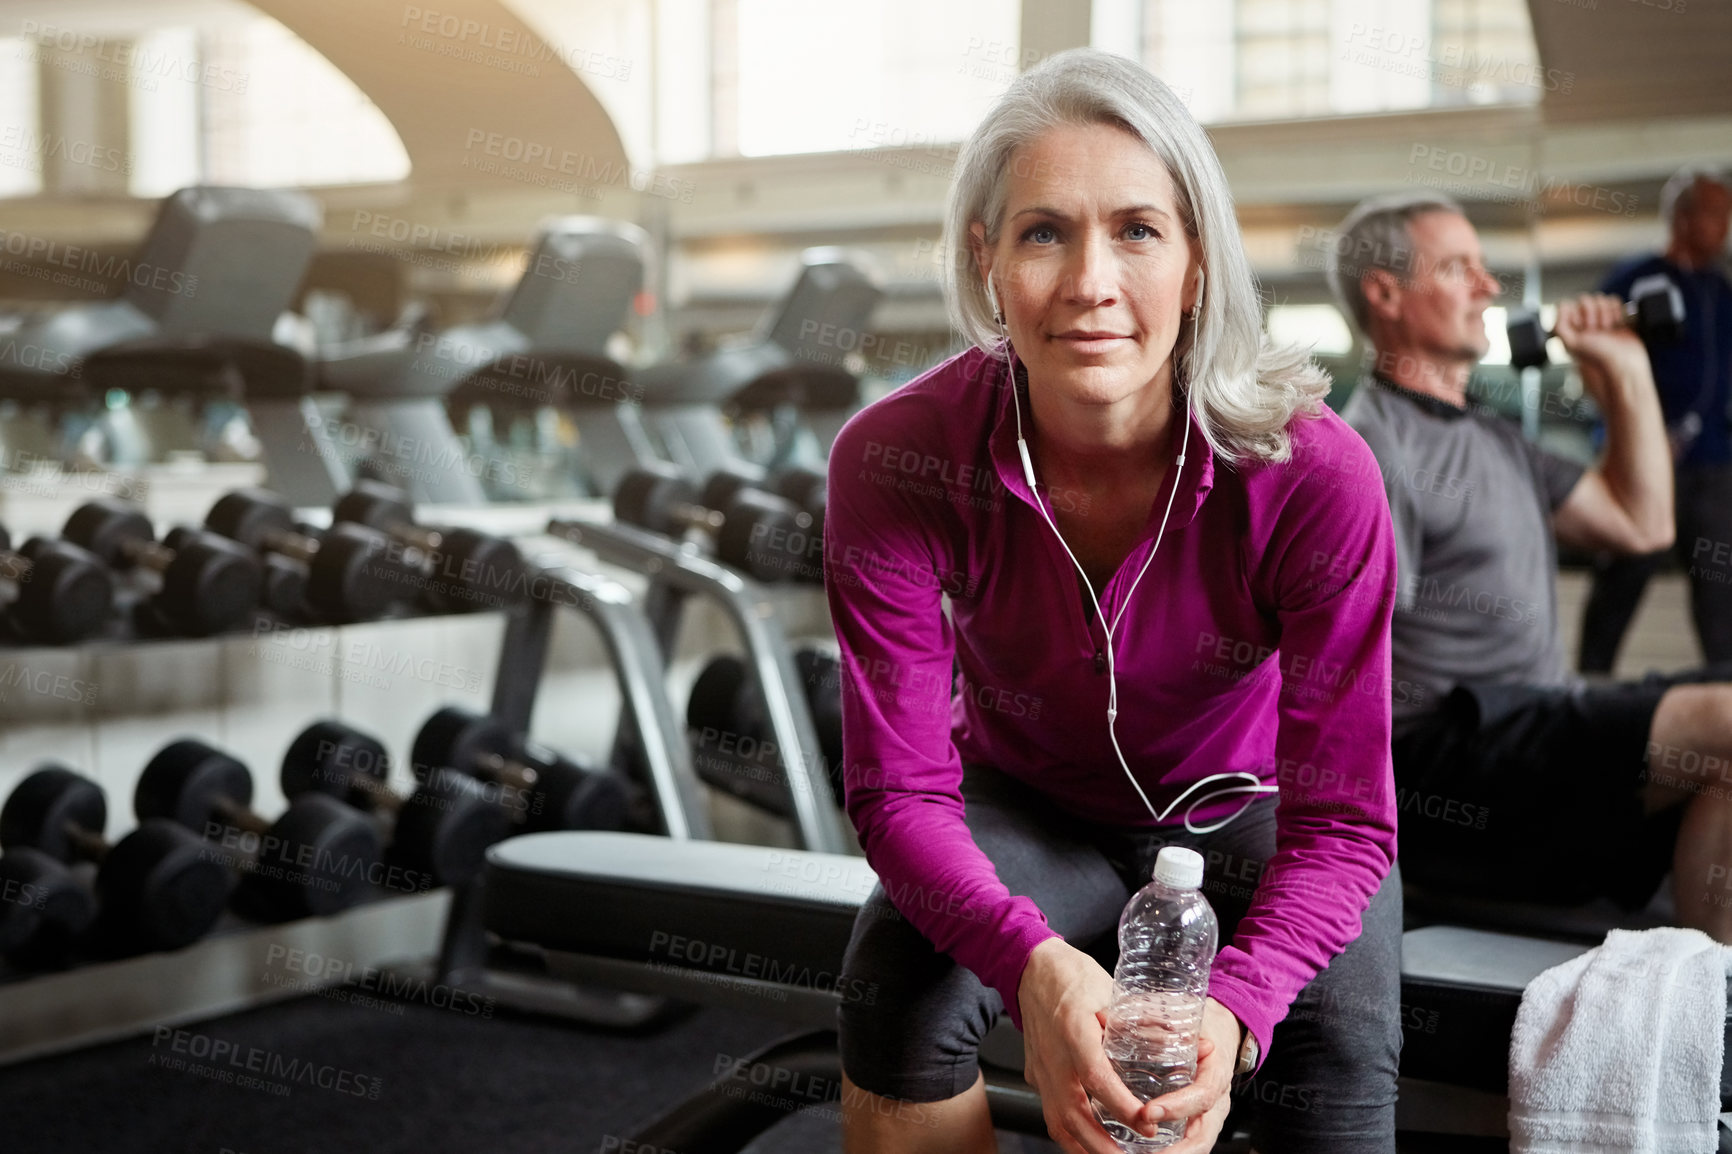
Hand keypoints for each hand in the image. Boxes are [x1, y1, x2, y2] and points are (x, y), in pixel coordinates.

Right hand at [1018, 937, 1152, 1153]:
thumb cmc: (1071, 975)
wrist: (1031, 967)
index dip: (1121, 1105)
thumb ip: (1141, 1022)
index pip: (1096, 1077)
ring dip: (1084, 1146)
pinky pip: (1050, 1113)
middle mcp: (1053, 1057)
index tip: (1146, 1124)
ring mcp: (1040, 1069)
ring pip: (1057, 1120)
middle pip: (1073, 1113)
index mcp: (1073, 1031)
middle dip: (1102, 1144)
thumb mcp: (1110, 991)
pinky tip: (1088, 1143)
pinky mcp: (1036, 1074)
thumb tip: (1179, 1041)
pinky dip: (1070, 1135)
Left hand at [1142, 997, 1239, 1152]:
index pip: (1203, 1096)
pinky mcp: (1197, 1124)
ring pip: (1195, 1147)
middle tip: (1141, 1152)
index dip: (1177, 1107)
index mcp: (1216, 1073)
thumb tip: (1107, 1017)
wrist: (1222, 1033)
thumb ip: (1153, 1019)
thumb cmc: (1201, 1025)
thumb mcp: (1184, 1018)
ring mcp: (1209, 1117)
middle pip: (1201, 1137)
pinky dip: (1166, 1153)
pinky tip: (1137, 1153)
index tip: (1148, 1113)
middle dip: (1172, 1150)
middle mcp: (1216, 1101)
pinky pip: (1185, 1146)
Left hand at [1552, 293, 1656, 404]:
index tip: (1585, 328)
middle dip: (1594, 315)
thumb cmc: (1599, 357)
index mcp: (1572, 329)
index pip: (1571, 305)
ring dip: (1607, 314)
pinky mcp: (1617, 317)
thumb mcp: (1572, 343)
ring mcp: (1602, 320)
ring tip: (1608, 329)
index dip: (1579, 315)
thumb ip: (1560, 325)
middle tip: (1598, 331)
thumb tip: (1563, 305)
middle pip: (1588, 300)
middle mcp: (1586, 324)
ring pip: (1602, 300)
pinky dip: (1617, 312)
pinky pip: (1615, 302)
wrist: (1624, 363)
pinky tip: (1617, 325)